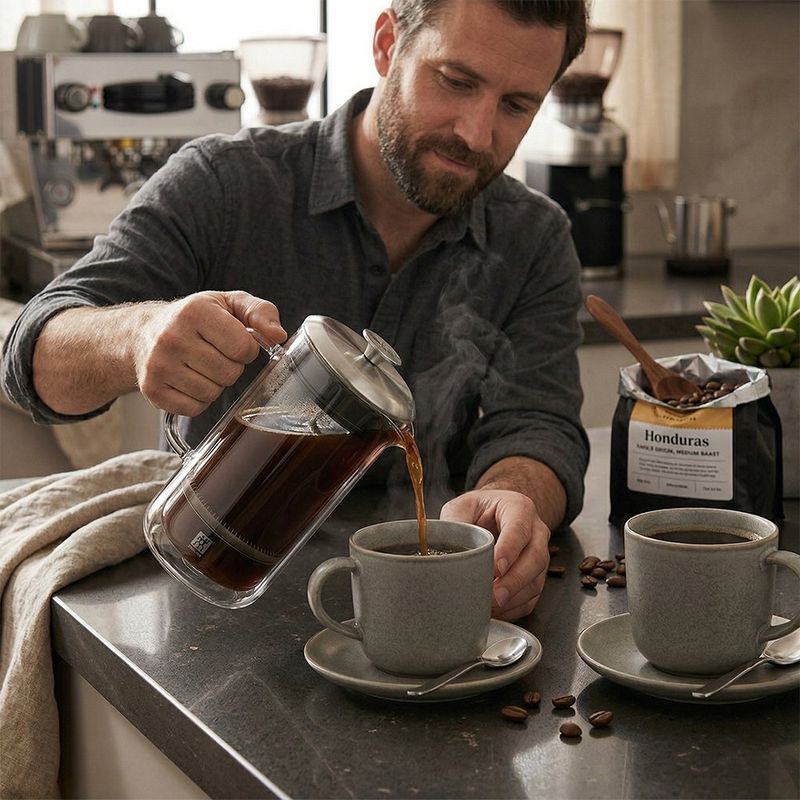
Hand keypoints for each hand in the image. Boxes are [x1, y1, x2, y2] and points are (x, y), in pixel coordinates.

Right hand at [134, 290, 286, 415]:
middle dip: (230, 366)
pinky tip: (188, 380)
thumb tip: (278, 336)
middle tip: (215, 354)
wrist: (144, 332)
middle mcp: (172, 338)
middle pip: (229, 373)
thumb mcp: (229, 303)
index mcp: (195, 312)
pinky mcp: (152, 390)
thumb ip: (261, 312)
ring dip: (214, 383)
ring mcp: (159, 365)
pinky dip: (198, 399)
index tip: (234, 341)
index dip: (246, 349)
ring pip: (212, 393)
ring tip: (200, 365)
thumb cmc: (195, 318)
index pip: (242, 347)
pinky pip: (194, 408)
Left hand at [440, 489, 549, 620]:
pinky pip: (532, 596)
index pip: (519, 529)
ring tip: (491, 607)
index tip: (495, 569)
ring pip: (536, 580)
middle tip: (494, 596)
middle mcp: (535, 531)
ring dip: (515, 597)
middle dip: (514, 581)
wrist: (492, 515)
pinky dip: (516, 607)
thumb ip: (457, 523)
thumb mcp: (463, 507)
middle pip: (535, 558)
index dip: (509, 550)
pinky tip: (498, 611)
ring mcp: (539, 554)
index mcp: (519, 508)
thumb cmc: (478, 510)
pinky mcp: (536, 575)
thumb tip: (447, 551)